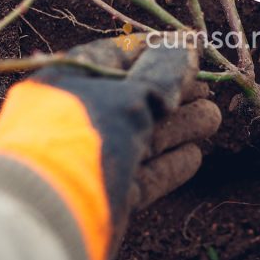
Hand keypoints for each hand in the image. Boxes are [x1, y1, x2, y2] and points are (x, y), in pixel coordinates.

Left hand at [64, 37, 221, 210]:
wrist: (47, 214)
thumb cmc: (85, 138)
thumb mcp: (129, 96)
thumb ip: (164, 72)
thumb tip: (187, 45)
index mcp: (71, 81)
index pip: (120, 56)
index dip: (160, 52)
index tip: (195, 51)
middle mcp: (78, 117)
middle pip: (136, 99)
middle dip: (175, 94)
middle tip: (208, 91)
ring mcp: (92, 157)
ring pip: (144, 137)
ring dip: (181, 126)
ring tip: (212, 119)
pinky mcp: (105, 194)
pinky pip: (143, 174)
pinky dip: (169, 164)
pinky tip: (193, 156)